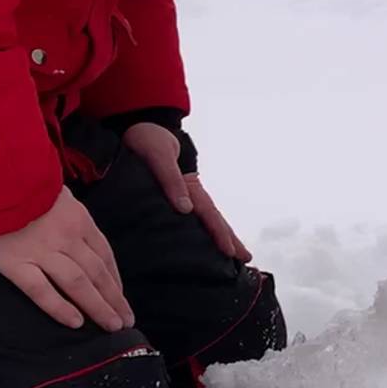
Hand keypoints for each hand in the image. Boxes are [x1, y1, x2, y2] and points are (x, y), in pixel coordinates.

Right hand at [0, 188, 134, 331]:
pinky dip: (60, 308)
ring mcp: (41, 250)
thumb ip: (66, 210)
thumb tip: (74, 226)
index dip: (114, 278)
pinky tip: (75, 323)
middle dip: (114, 298)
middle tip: (126, 321)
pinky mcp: (14, 263)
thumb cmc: (17, 179)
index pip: (103, 253)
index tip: (120, 296)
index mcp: (78, 217)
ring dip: (98, 307)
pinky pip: (41, 290)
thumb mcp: (53, 188)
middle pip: (97, 272)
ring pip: (78, 283)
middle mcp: (66, 236)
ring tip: (111, 326)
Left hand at [122, 122, 251, 262]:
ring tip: (235, 255)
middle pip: (215, 217)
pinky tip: (206, 244)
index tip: (229, 251)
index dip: (219, 232)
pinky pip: (195, 218)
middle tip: (246, 258)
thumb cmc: (148, 141)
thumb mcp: (157, 155)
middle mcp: (192, 192)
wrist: (140, 129)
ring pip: (208, 218)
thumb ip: (170, 179)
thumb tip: (186, 209)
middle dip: (230, 238)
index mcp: (190, 185)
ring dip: (222, 235)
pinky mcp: (177, 198)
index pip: (208, 212)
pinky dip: (206, 231)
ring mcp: (187, 195)